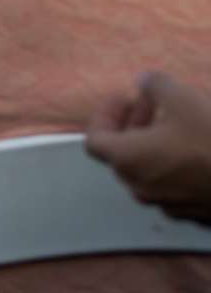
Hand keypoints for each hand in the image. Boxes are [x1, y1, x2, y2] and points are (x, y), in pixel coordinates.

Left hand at [85, 72, 210, 226]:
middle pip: (122, 154)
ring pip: (150, 170)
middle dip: (133, 124)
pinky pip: (176, 184)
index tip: (124, 97)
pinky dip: (176, 163)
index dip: (105, 115)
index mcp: (127, 160)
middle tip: (151, 103)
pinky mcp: (196, 212)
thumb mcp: (182, 98)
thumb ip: (154, 85)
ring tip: (177, 121)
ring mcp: (169, 204)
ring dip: (155, 143)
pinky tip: (199, 147)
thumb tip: (143, 80)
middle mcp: (141, 187)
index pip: (94, 140)